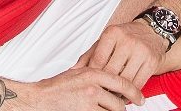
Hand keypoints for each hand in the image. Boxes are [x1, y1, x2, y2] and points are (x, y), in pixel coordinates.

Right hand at [20, 66, 145, 109]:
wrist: (39, 99)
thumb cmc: (57, 87)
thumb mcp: (79, 73)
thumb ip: (97, 75)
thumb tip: (116, 84)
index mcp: (93, 73)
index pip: (122, 83)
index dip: (135, 93)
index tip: (140, 99)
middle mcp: (93, 87)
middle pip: (119, 103)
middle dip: (121, 109)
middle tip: (120, 109)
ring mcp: (88, 103)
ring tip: (105, 110)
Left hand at [76, 19, 167, 90]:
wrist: (152, 32)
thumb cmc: (126, 37)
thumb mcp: (106, 41)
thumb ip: (89, 55)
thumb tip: (73, 70)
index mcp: (113, 33)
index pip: (98, 60)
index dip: (93, 74)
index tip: (91, 82)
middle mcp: (127, 41)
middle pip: (110, 72)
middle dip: (104, 84)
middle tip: (100, 92)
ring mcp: (141, 51)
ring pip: (125, 80)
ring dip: (117, 92)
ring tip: (111, 96)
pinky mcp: (152, 61)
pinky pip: (138, 83)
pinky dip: (130, 92)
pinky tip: (125, 94)